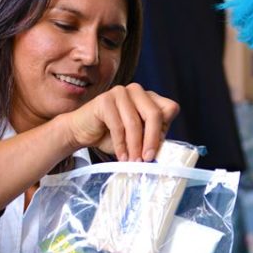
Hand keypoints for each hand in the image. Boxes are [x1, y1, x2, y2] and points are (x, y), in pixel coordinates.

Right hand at [62, 83, 178, 161]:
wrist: (82, 132)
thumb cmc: (112, 135)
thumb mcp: (138, 138)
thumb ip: (151, 139)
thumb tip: (164, 152)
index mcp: (150, 98)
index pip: (170, 108)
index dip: (165, 129)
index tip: (157, 148)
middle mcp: (138, 91)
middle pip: (155, 114)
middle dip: (152, 140)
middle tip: (147, 159)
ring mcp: (121, 92)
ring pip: (135, 122)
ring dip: (135, 146)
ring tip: (133, 161)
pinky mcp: (105, 99)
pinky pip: (117, 126)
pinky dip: (120, 145)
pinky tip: (121, 156)